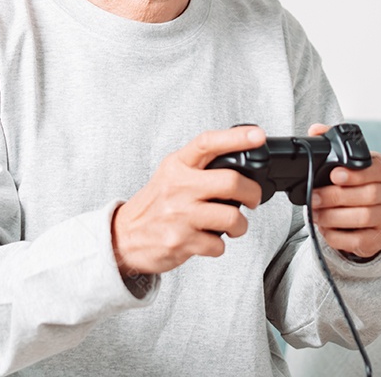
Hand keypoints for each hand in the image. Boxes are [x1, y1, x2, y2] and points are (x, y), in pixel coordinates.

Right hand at [111, 126, 265, 277]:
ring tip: (233, 226)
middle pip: (231, 182)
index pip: (208, 143)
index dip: (236, 137)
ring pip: (232, 218)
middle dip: (253, 193)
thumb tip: (239, 159)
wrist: (124, 237)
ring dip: (240, 226)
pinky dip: (219, 246)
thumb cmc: (155, 205)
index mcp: (177, 166)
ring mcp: (180, 215)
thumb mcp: (171, 174)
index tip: (257, 135)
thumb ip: (199, 166)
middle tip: (253, 199)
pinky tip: (208, 240)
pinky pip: (218, 245)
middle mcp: (178, 187)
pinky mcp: (181, 241)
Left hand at [307, 123, 380, 259]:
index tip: (334, 175)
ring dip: (335, 216)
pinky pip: (360, 241)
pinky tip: (325, 229)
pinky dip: (339, 236)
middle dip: (336, 197)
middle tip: (313, 198)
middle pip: (369, 195)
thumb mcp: (347, 164)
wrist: (370, 217)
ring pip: (365, 218)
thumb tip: (315, 130)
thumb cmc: (355, 185)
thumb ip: (331, 144)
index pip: (377, 169)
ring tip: (315, 214)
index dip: (356, 173)